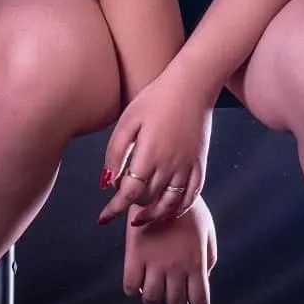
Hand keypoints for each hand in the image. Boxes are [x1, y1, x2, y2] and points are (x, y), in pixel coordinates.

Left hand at [97, 67, 214, 227]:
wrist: (192, 85)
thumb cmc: (155, 99)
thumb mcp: (128, 120)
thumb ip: (115, 152)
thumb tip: (106, 182)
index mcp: (149, 155)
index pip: (128, 193)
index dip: (114, 209)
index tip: (103, 218)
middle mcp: (170, 165)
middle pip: (147, 199)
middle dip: (130, 205)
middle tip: (119, 201)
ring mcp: (187, 166)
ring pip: (170, 203)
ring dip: (154, 214)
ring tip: (140, 218)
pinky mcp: (200, 163)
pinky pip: (192, 195)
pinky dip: (180, 208)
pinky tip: (169, 212)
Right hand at [123, 196, 217, 303]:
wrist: (162, 188)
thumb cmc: (187, 209)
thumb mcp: (206, 230)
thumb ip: (209, 257)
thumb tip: (205, 278)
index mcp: (197, 262)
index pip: (200, 299)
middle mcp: (176, 267)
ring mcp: (154, 263)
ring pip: (152, 300)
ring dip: (155, 299)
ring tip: (156, 291)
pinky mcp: (134, 256)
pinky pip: (130, 286)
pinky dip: (134, 290)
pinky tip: (139, 283)